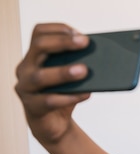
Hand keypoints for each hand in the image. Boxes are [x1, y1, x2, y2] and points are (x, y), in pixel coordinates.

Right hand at [14, 23, 90, 142]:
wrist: (53, 124)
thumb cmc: (62, 95)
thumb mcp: (70, 77)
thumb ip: (78, 65)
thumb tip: (101, 58)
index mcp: (34, 56)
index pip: (39, 33)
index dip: (58, 29)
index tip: (79, 33)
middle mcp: (25, 68)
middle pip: (39, 47)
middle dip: (63, 42)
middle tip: (85, 43)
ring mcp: (26, 88)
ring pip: (41, 76)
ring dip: (64, 72)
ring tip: (85, 70)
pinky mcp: (32, 107)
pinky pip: (50, 101)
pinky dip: (70, 97)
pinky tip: (86, 94)